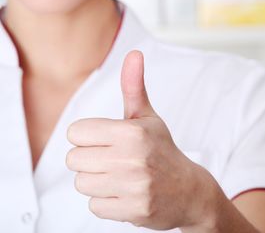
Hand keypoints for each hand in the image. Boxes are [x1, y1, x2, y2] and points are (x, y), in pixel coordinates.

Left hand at [66, 50, 216, 229]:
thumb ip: (133, 87)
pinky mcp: (134, 211)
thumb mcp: (148, 117)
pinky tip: (123, 194)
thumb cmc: (161, 150)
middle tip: (110, 160)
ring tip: (117, 177)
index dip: (85, 137)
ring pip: (82, 183)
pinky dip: (105, 202)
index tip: (102, 140)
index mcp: (131, 131)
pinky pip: (94, 206)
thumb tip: (134, 53)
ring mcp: (135, 186)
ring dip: (95, 182)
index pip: (75, 133)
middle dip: (88, 160)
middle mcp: (133, 158)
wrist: (190, 192)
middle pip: (74, 159)